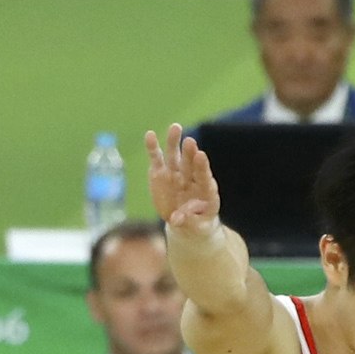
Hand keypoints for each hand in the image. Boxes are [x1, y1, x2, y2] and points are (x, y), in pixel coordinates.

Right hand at [146, 125, 221, 242]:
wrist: (187, 222)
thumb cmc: (197, 222)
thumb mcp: (197, 226)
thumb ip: (188, 220)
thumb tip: (176, 219)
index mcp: (205, 189)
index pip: (204, 176)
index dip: (202, 166)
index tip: (201, 155)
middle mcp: (190, 177)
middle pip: (190, 162)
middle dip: (190, 152)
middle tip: (190, 141)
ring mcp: (175, 173)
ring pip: (175, 155)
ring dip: (174, 142)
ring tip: (175, 127)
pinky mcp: (160, 173)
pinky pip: (156, 158)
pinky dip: (152, 147)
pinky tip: (149, 135)